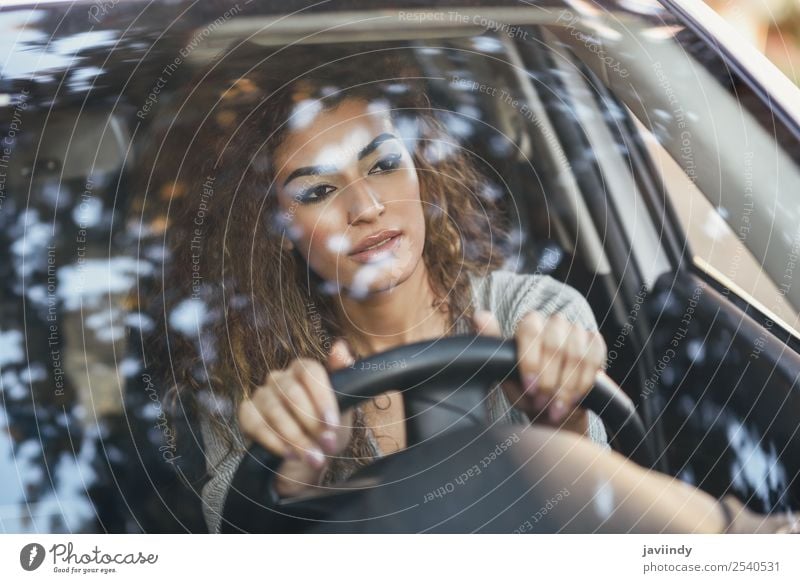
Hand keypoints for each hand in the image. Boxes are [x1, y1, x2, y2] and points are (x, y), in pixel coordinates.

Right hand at [237, 339, 355, 484]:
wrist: (307, 460)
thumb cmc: (326, 430)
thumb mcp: (343, 407)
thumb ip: (345, 376)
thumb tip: (341, 348)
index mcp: (302, 370)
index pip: (310, 371)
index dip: (322, 397)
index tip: (332, 423)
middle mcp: (279, 378)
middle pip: (292, 393)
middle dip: (311, 423)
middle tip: (326, 445)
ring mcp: (261, 395)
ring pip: (275, 412)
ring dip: (296, 438)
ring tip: (313, 458)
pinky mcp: (246, 414)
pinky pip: (256, 425)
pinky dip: (274, 442)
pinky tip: (290, 455)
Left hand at [473, 309, 605, 430]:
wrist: (554, 408)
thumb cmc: (526, 389)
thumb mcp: (504, 373)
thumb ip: (491, 343)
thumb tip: (478, 315)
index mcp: (529, 325)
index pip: (530, 330)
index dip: (531, 361)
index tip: (529, 388)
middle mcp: (553, 322)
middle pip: (555, 344)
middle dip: (549, 380)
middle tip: (541, 403)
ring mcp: (576, 331)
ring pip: (576, 353)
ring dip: (567, 386)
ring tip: (556, 408)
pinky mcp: (595, 343)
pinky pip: (595, 358)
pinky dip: (584, 382)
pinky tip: (575, 398)